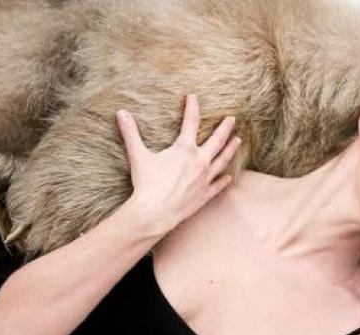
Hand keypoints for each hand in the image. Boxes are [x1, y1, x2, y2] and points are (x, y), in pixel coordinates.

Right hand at [116, 93, 241, 234]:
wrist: (155, 212)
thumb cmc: (146, 184)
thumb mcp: (138, 155)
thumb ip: (131, 133)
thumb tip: (121, 112)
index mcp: (184, 149)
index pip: (190, 121)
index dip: (192, 107)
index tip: (193, 97)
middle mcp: (200, 161)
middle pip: (217, 140)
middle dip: (225, 128)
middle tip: (232, 119)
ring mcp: (205, 178)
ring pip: (223, 160)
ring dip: (231, 149)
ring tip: (238, 141)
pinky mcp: (206, 194)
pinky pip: (219, 185)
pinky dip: (225, 180)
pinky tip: (229, 176)